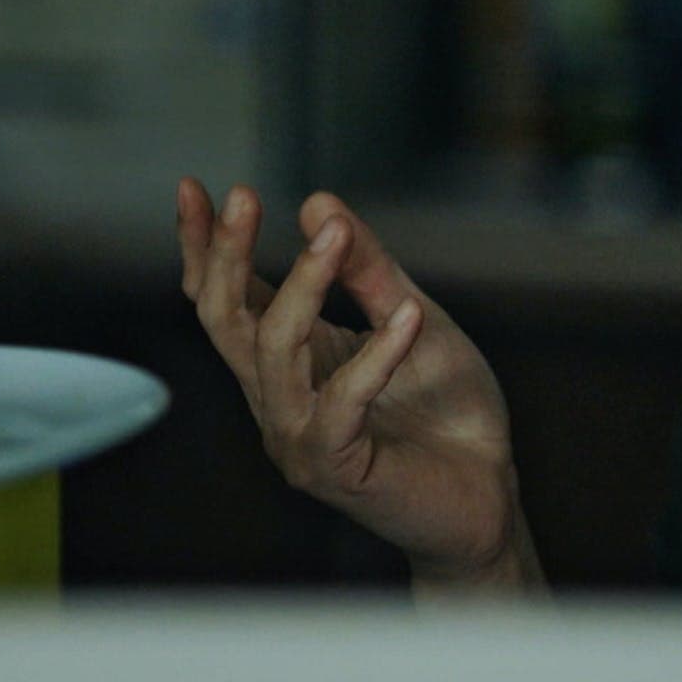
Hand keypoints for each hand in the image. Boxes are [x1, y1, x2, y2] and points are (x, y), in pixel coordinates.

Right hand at [176, 178, 542, 591]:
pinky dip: (376, 357)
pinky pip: (341, 404)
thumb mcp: (416, 317)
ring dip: (302, 288)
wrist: (489, 494)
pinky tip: (411, 317)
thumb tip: (318, 204)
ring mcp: (300, 438)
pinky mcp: (337, 469)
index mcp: (290, 363)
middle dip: (226, 255)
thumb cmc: (449, 413)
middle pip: (227, 321)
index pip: (229, 300)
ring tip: (334, 237)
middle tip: (243, 197)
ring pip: (271, 354)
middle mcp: (279, 399)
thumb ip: (369, 270)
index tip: (193, 186)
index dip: (205, 247)